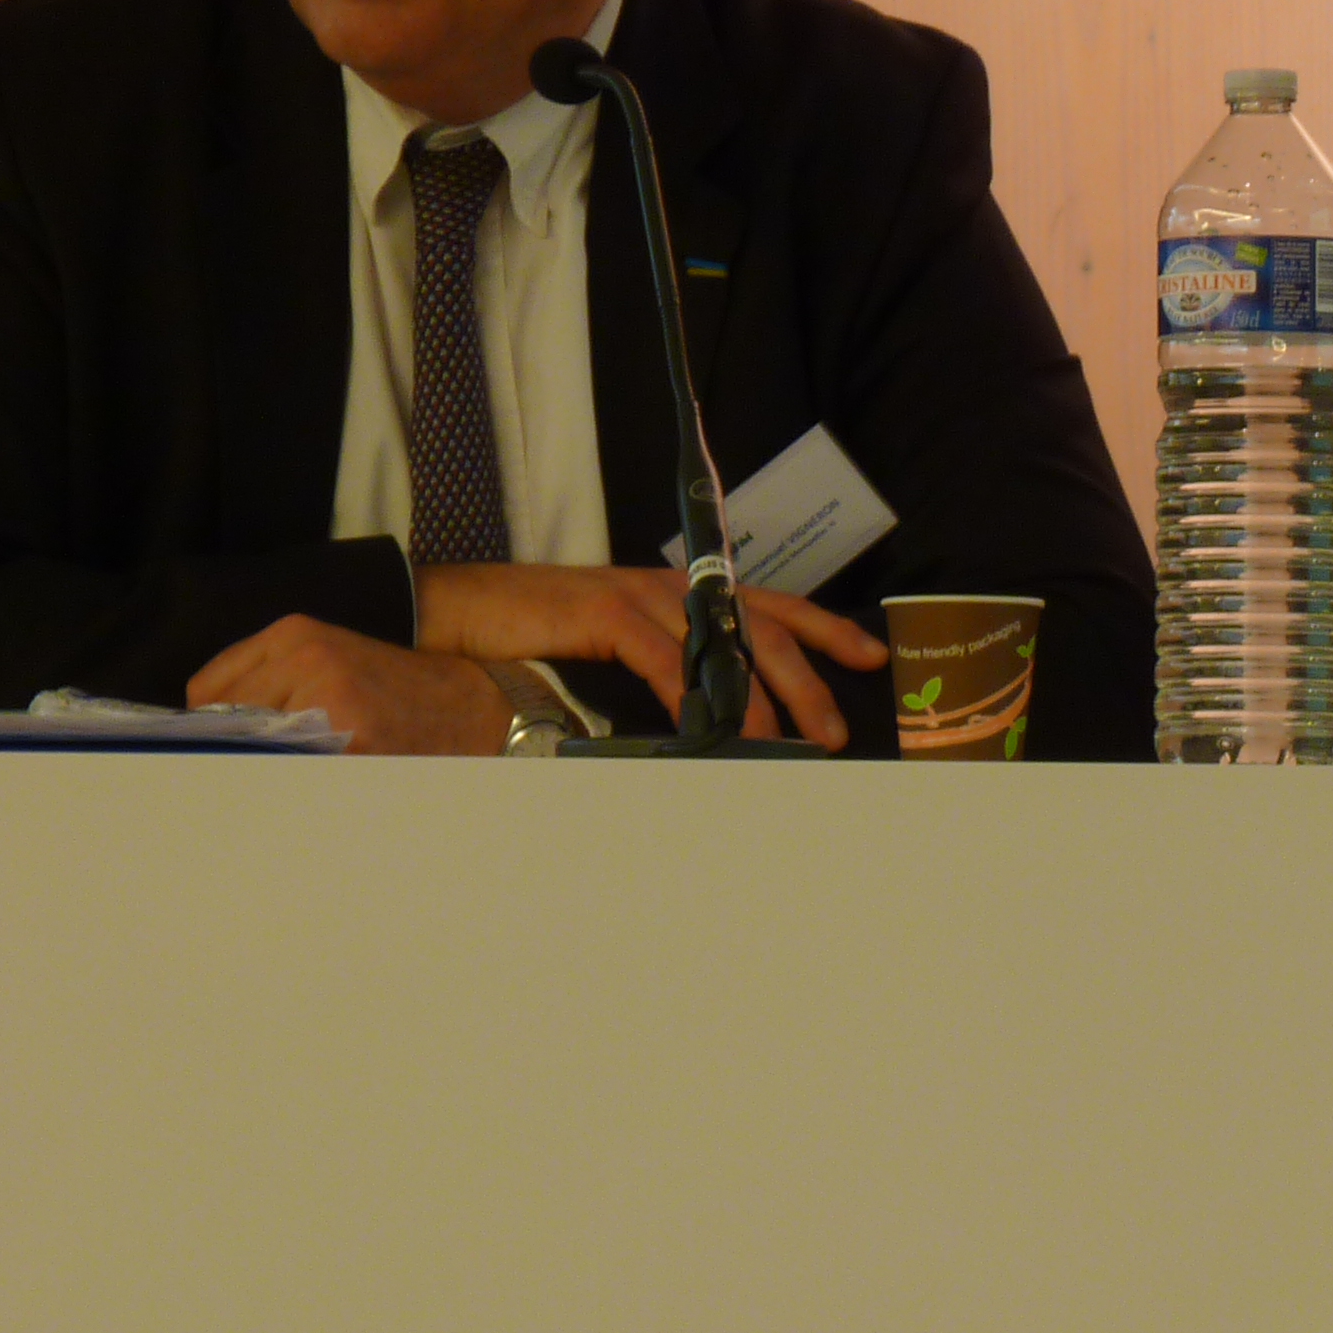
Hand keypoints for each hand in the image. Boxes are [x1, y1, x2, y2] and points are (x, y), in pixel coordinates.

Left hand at [188, 617, 513, 755]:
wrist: (474, 706)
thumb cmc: (398, 691)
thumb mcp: (329, 660)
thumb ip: (270, 679)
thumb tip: (204, 727)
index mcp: (294, 633)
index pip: (206, 690)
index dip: (215, 722)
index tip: (233, 741)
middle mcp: (303, 656)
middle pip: (222, 720)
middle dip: (237, 745)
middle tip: (271, 759)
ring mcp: (324, 697)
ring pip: (251, 748)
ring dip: (264, 764)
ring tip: (303, 765)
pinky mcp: (347, 736)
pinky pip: (289, 768)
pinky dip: (292, 778)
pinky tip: (320, 776)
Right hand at [410, 562, 892, 752]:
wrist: (462, 609)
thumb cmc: (535, 635)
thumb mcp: (615, 652)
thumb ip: (665, 670)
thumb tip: (712, 720)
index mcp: (683, 591)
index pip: (770, 606)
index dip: (824, 629)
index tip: (870, 655)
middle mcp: (673, 586)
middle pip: (761, 629)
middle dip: (806, 681)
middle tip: (835, 731)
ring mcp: (640, 596)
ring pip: (721, 646)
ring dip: (756, 702)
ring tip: (784, 745)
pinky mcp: (605, 613)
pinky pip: (664, 659)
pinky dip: (690, 697)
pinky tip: (709, 731)